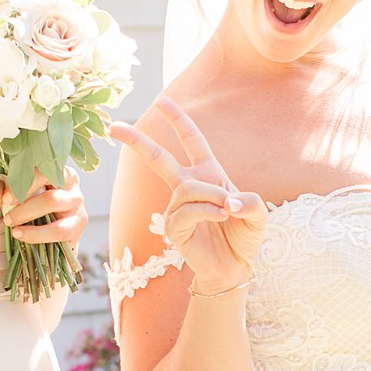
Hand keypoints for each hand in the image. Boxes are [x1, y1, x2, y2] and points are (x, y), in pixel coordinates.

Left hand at [0, 166, 86, 249]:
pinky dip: (39, 237)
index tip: (6, 199)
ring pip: (59, 224)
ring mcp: (78, 211)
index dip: (24, 185)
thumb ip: (0, 189)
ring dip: (34, 229)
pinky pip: (59, 234)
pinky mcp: (77, 230)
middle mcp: (74, 190)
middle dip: (25, 211)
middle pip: (51, 200)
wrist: (50, 224)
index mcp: (59, 172)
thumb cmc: (32, 201)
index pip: (44, 173)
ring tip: (15, 231)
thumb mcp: (14, 192)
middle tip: (7, 219)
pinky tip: (24, 238)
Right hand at [109, 96, 267, 293]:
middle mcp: (188, 187)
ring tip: (227, 212)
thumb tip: (228, 202)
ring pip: (188, 188)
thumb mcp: (257, 213)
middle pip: (160, 158)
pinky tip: (219, 219)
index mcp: (208, 174)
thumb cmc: (244, 237)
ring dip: (212, 197)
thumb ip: (250, 201)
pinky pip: (187, 210)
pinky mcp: (173, 229)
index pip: (192, 141)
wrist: (234, 268)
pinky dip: (207, 212)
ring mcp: (178, 208)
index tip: (161, 102)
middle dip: (138, 141)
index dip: (179, 120)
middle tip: (114, 127)